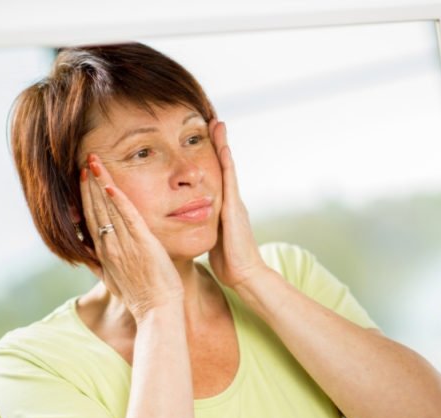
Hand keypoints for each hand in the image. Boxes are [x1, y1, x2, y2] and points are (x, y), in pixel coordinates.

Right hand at [81, 155, 183, 319]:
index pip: (91, 218)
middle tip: (87, 160)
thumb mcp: (114, 281)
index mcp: (104, 253)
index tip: (84, 177)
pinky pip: (129, 218)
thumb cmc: (142, 298)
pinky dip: (120, 201)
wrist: (157, 312)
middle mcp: (110, 247)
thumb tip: (90, 259)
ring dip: (101, 184)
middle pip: (95, 209)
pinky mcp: (143, 245)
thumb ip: (102, 267)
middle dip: (90, 183)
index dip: (86, 196)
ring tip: (95, 163)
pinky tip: (112, 186)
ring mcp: (125, 245)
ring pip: (108, 209)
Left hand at [207, 120, 267, 289]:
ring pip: (227, 167)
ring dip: (222, 144)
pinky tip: (223, 145)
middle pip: (223, 166)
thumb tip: (194, 226)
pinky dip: (226, 160)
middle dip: (218, 143)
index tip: (203, 139)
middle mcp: (231, 201)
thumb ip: (208, 229)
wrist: (245, 274)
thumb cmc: (228, 262)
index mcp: (224, 208)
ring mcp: (234, 202)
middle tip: (212, 121)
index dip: (212, 159)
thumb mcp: (214, 239)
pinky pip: (229, 178)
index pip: (216, 178)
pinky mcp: (234, 206)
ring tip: (217, 123)